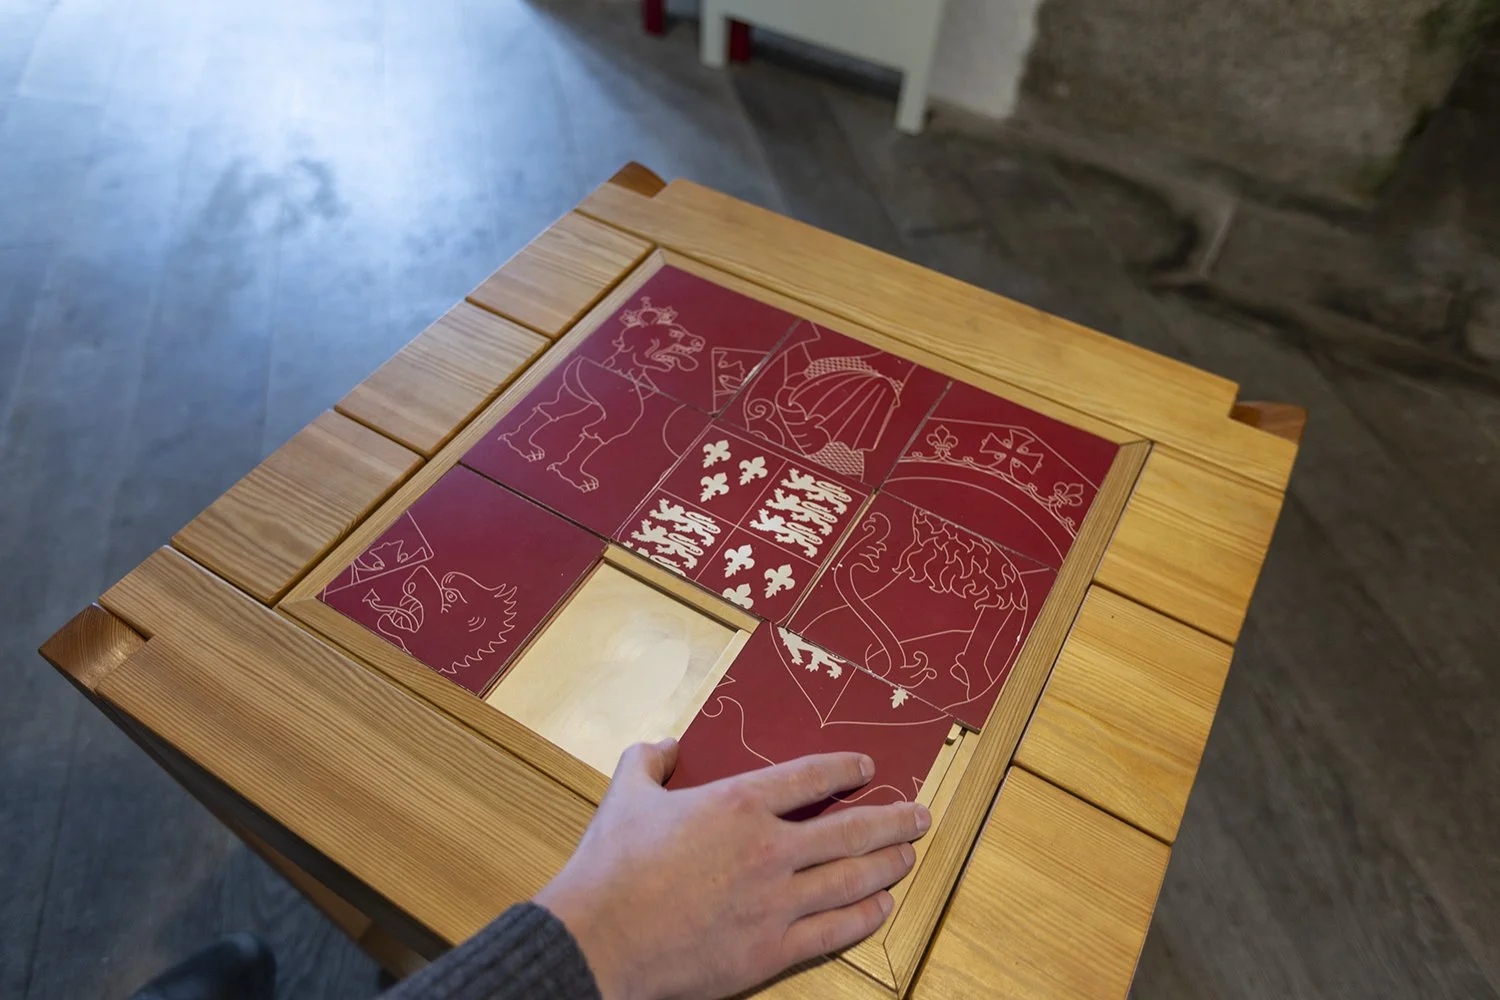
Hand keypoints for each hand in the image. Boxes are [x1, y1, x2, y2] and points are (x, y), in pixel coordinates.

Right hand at [534, 739, 931, 999]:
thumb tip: (665, 744)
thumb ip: (650, 760)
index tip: (867, 770)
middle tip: (918, 815)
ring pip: (850, 879)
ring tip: (908, 856)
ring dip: (886, 865)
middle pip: (849, 830)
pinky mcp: (770, 949)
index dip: (846, 770)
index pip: (810, 777)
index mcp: (738, 803)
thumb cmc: (610, 868)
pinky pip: (833, 930)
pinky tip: (880, 908)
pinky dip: (864, 918)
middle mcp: (769, 849)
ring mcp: (775, 902)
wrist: (598, 940)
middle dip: (891, 820)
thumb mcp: (626, 795)